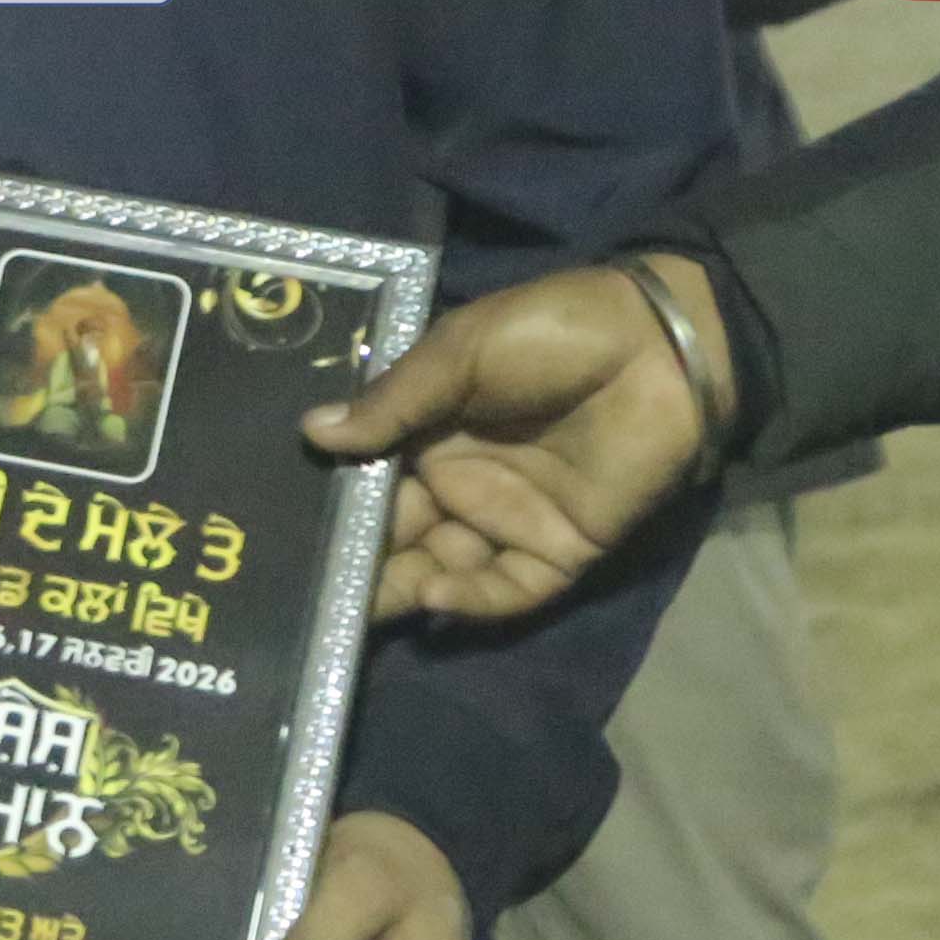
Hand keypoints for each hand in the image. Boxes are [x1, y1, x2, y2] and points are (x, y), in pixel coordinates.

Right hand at [302, 256, 715, 620]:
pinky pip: (508, 588)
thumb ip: (392, 402)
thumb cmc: (548, 333)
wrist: (656, 347)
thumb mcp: (457, 354)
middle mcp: (459, 483)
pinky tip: (434, 596)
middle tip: (305, 590)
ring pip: (443, 570)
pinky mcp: (559, 551)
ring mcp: (509, 520)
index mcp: (428, 432)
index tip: (283, 530)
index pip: (369, 482)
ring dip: (403, 590)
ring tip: (357, 606)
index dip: (332, 506)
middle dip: (356, 562)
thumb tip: (310, 434)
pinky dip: (470, 599)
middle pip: (398, 536)